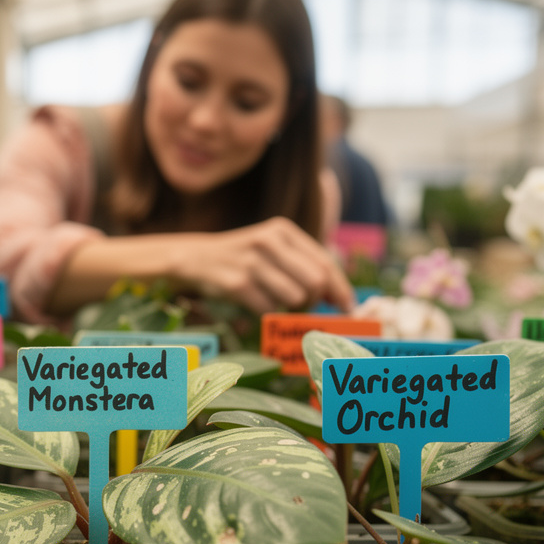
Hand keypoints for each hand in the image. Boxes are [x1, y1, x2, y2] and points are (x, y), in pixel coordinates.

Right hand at [170, 217, 353, 312]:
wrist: (195, 258)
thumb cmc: (244, 258)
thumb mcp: (272, 247)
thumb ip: (304, 264)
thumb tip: (339, 297)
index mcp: (283, 230)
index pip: (325, 263)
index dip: (340, 289)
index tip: (348, 308)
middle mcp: (269, 242)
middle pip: (315, 283)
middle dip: (315, 301)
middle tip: (304, 307)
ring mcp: (252, 262)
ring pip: (295, 298)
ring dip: (290, 309)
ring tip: (277, 302)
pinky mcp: (237, 283)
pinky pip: (269, 309)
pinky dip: (267, 313)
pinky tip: (256, 302)